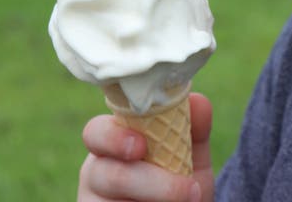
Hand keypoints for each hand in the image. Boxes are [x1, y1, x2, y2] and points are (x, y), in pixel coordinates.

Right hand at [78, 92, 213, 201]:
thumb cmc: (182, 177)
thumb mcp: (193, 154)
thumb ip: (195, 128)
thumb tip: (196, 100)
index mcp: (113, 142)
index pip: (96, 132)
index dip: (113, 138)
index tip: (141, 146)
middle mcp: (96, 170)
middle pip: (102, 172)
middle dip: (145, 181)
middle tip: (185, 188)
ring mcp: (94, 200)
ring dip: (155, 201)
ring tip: (190, 200)